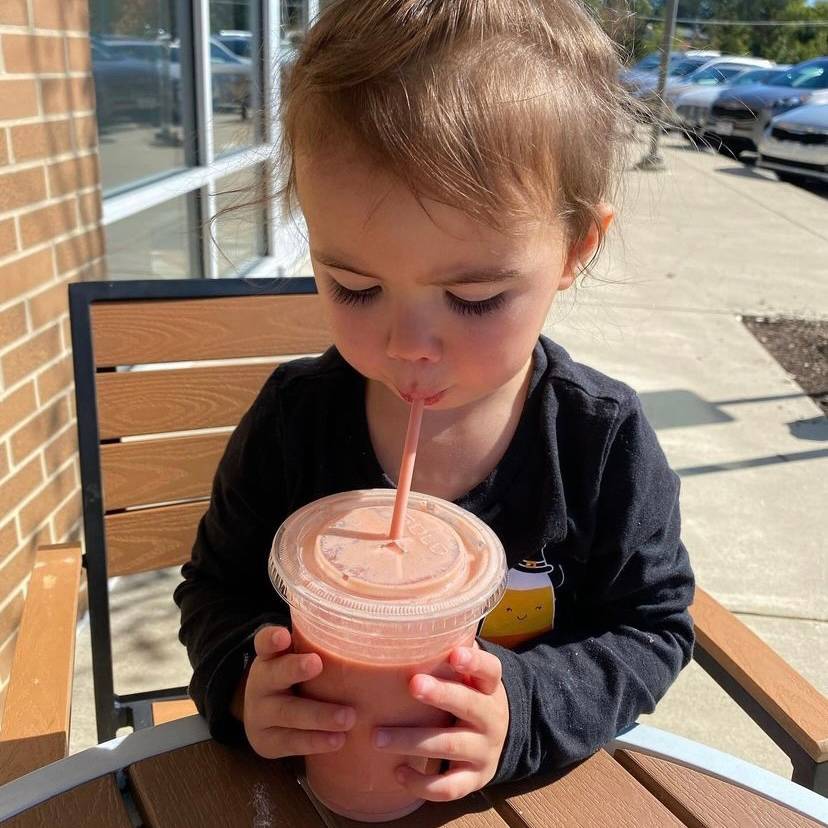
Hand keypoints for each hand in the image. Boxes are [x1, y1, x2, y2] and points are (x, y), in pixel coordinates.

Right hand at [240, 625, 355, 759]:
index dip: (271, 639)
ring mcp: (260, 715)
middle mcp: (260, 684)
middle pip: (273, 675)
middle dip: (294, 669)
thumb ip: (318, 650)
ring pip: (287, 714)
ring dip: (318, 715)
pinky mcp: (266, 742)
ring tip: (348, 717)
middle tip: (316, 662)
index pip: (264, 643)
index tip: (284, 636)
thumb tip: (365, 638)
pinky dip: (315, 742)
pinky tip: (338, 740)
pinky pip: (291, 742)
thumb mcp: (295, 662)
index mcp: (268, 658)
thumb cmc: (293, 682)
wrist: (261, 719)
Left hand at [372, 645, 507, 801]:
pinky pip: (450, 787)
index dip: (474, 663)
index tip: (454, 654)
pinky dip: (422, 784)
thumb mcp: (468, 678)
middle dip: (441, 695)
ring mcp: (485, 751)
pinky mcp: (474, 779)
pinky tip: (396, 772)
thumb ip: (447, 656)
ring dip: (413, 741)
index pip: (490, 670)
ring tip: (378, 737)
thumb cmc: (468, 696)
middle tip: (413, 685)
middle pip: (470, 705)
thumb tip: (406, 627)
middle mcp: (491, 718)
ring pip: (451, 746)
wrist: (498, 739)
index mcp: (489, 688)